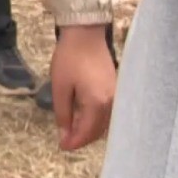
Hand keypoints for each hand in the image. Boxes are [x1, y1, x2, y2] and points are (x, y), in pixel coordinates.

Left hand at [48, 25, 116, 150]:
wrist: (85, 32)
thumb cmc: (70, 57)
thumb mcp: (60, 87)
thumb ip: (63, 114)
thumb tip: (64, 135)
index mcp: (97, 103)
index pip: (87, 132)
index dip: (73, 142)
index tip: (61, 146)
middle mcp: (111, 102)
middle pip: (99, 130)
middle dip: (82, 138)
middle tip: (65, 139)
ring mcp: (116, 94)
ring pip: (104, 122)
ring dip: (90, 129)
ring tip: (72, 128)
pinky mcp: (115, 86)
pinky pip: (107, 110)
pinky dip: (96, 118)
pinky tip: (83, 115)